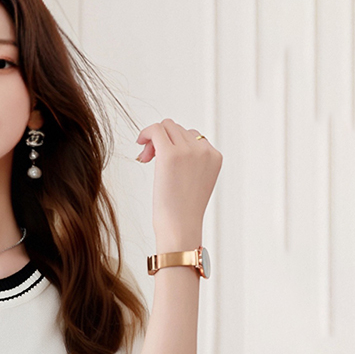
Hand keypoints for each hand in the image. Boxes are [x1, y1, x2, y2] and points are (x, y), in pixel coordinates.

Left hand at [136, 118, 222, 249]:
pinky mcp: (171, 155)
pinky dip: (146, 132)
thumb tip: (166, 146)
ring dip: (154, 139)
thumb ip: (191, 162)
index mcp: (214, 156)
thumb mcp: (195, 182)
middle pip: (178, 128)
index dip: (174, 144)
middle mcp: (204, 150)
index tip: (161, 159)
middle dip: (163, 140)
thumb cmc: (182, 212)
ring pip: (167, 126)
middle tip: (150, 159)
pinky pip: (156, 129)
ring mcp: (188, 151)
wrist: (180, 227)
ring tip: (147, 158)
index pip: (193, 135)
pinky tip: (140, 143)